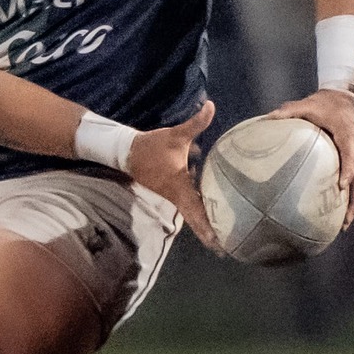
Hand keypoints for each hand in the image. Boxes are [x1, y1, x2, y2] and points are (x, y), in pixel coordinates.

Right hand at [123, 99, 222, 252]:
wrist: (126, 151)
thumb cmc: (152, 147)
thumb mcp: (175, 136)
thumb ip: (195, 123)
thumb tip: (211, 106)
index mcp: (180, 188)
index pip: (196, 213)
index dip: (207, 229)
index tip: (219, 244)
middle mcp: (177, 196)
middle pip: (196, 219)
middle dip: (209, 233)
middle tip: (226, 247)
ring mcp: (172, 196)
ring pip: (192, 213)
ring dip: (205, 222)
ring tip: (223, 233)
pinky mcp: (170, 191)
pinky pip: (188, 204)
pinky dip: (199, 210)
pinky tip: (212, 208)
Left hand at [265, 88, 353, 225]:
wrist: (344, 97)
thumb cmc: (323, 103)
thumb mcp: (305, 104)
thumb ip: (288, 111)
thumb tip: (266, 119)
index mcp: (347, 133)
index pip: (350, 154)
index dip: (348, 169)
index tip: (341, 186)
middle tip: (345, 220)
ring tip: (344, 224)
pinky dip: (351, 194)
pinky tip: (340, 210)